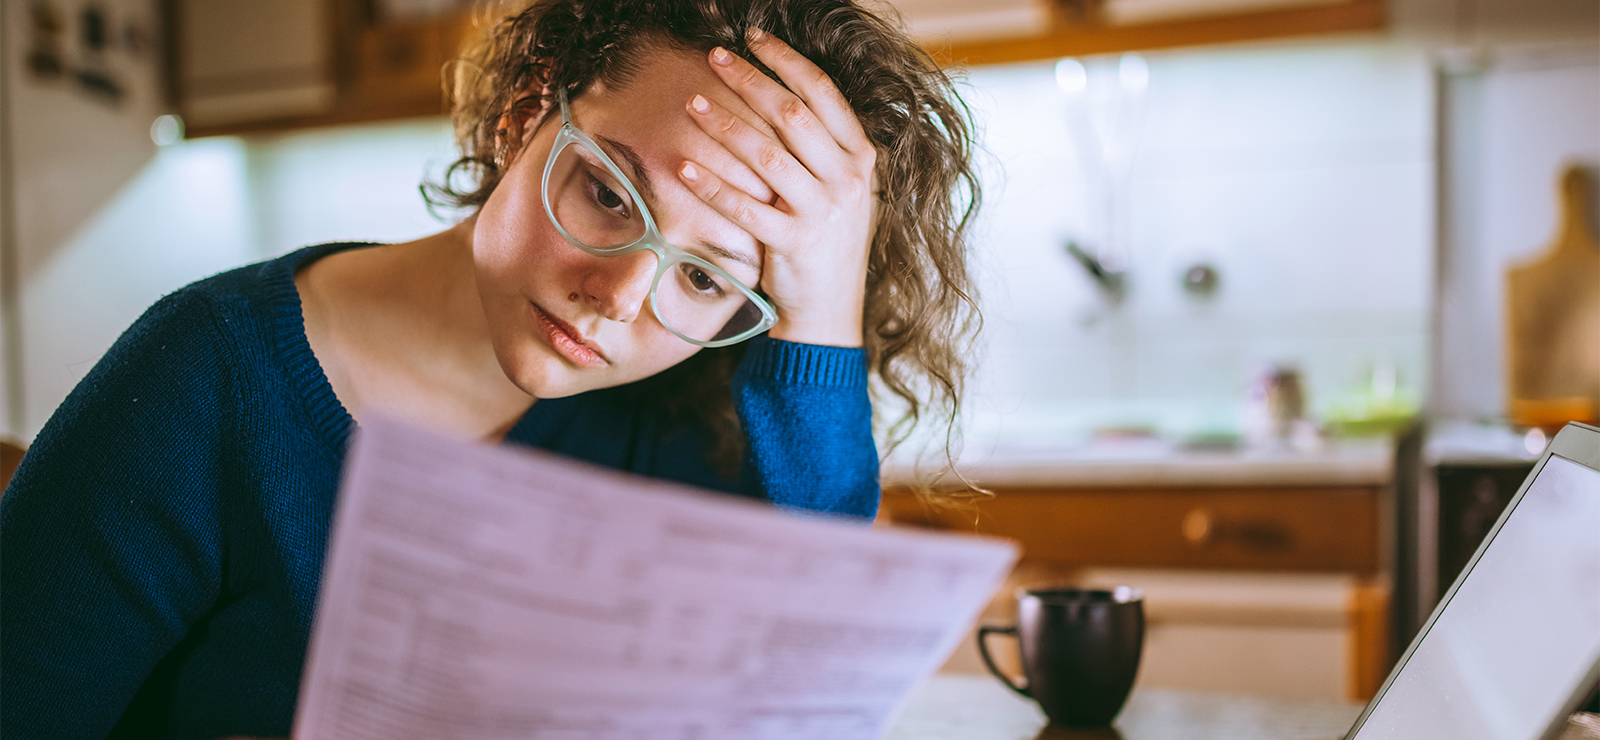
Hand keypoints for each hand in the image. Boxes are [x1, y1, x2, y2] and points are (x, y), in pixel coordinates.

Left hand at [679, 28, 877, 347]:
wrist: (830, 312)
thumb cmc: (825, 244)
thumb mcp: (840, 190)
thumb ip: (820, 148)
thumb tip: (778, 94)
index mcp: (860, 159)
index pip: (823, 93)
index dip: (785, 60)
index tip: (752, 38)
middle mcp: (847, 181)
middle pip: (792, 115)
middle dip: (750, 80)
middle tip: (714, 58)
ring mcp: (823, 213)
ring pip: (767, 155)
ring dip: (725, 125)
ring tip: (692, 104)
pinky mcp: (795, 245)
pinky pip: (746, 207)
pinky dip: (712, 186)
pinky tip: (683, 167)